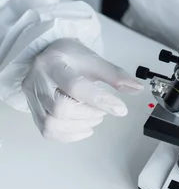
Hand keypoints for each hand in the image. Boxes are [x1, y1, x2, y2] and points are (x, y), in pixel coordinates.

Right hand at [22, 39, 142, 142]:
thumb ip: (115, 75)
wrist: (49, 54)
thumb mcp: (94, 60)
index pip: (75, 85)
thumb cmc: (71, 57)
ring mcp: (32, 97)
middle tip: (103, 110)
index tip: (120, 109)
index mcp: (54, 63)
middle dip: (88, 113)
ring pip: (52, 123)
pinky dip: (69, 135)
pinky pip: (48, 131)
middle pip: (60, 108)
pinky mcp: (33, 110)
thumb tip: (137, 89)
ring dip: (79, 126)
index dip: (100, 100)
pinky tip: (84, 128)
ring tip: (95, 118)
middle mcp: (38, 80)